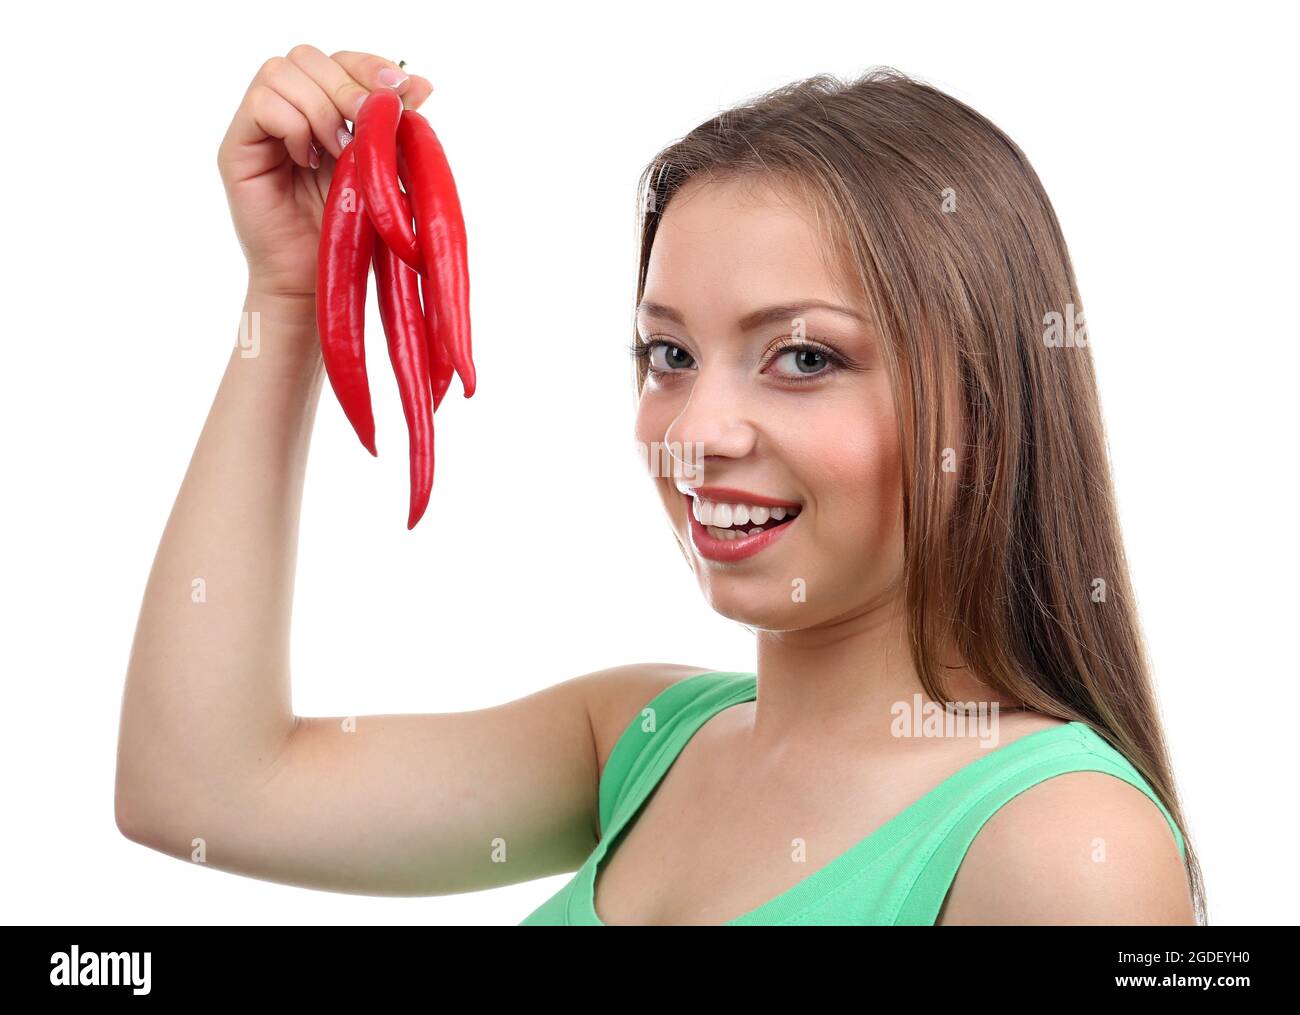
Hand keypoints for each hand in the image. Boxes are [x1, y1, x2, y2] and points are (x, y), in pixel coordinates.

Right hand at [217, 45, 433, 298]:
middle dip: (346, 85)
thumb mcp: (382, 170)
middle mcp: (288, 112)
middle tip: (365, 127)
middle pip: (307, 56)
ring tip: (338, 152)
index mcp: (325, 111)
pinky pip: (261, 105)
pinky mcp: (238, 148)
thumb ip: (394, 127)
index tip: (398, 90)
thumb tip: (420, 83)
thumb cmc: (351, 233)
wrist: (322, 280)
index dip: (367, 65)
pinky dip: (293, 126)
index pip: (338, 60)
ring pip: (281, 73)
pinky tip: (308, 160)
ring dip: (320, 108)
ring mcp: (259, 129)